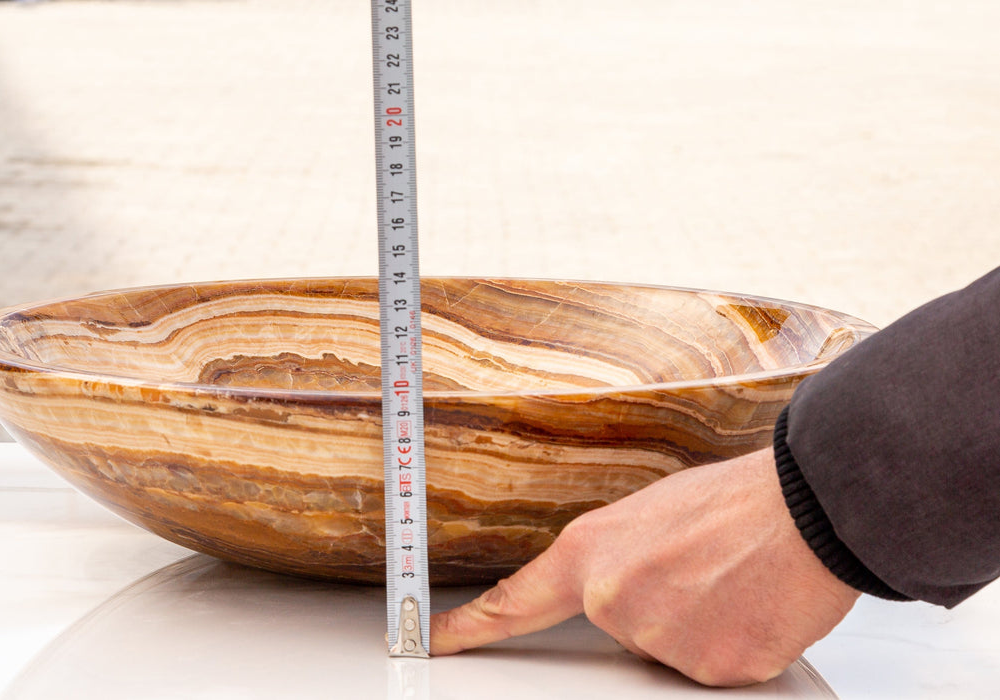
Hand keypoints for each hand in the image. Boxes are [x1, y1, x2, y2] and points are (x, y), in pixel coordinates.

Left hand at [430, 447, 859, 685]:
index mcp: (592, 551)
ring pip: (664, 649)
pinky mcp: (709, 671)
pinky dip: (727, 642)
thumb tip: (619, 588)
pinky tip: (747, 603)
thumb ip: (618, 557)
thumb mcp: (651, 512)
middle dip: (650, 605)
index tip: (440, 639)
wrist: (807, 511)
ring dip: (692, 624)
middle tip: (694, 567)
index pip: (515, 601)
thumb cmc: (735, 499)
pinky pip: (707, 667)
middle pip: (616, 626)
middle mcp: (614, 600)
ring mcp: (660, 641)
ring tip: (727, 578)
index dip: (472, 626)